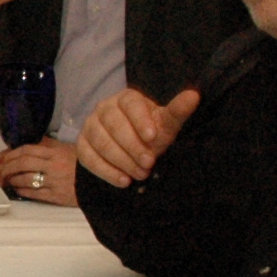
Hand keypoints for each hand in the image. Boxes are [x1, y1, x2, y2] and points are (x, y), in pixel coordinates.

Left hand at [0, 142, 77, 206]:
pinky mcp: (56, 196)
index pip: (27, 150)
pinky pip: (34, 193)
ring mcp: (54, 181)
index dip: (11, 154)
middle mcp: (53, 165)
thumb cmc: (81, 164)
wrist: (98, 182)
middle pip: (22, 163)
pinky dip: (21, 190)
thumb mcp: (67, 148)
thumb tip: (30, 141)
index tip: (3, 158)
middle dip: (7, 167)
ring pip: (25, 179)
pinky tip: (17, 189)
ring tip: (8, 180)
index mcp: (55, 152)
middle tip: (1, 171)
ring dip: (12, 179)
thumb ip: (48, 145)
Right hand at [74, 85, 199, 189]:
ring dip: (122, 161)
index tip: (153, 137)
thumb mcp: (166, 124)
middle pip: (114, 125)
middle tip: (149, 163)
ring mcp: (90, 126)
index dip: (140, 120)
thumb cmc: (150, 134)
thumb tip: (194, 95)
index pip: (130, 105)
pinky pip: (89, 158)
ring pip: (101, 142)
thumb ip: (178, 111)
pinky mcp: (82, 145)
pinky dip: (107, 171)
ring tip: (140, 174)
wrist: (132, 150)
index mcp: (126, 98)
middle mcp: (104, 108)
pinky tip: (123, 181)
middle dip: (132, 146)